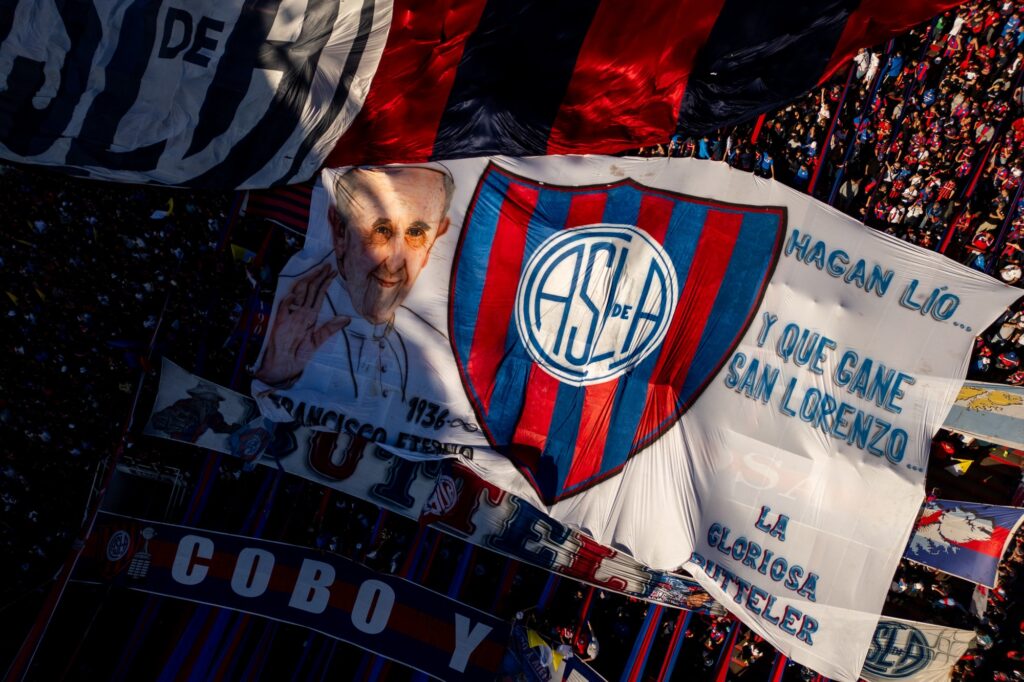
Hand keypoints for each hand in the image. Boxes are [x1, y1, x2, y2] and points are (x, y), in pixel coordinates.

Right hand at [255, 264, 348, 385]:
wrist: (284, 365)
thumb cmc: (299, 353)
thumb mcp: (317, 341)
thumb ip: (330, 329)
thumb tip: (347, 319)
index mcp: (310, 316)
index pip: (318, 295)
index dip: (325, 283)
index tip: (333, 272)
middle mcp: (300, 312)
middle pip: (310, 290)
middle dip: (318, 277)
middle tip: (328, 265)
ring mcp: (290, 316)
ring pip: (299, 295)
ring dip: (307, 283)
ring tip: (316, 271)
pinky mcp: (280, 322)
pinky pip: (283, 309)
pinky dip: (288, 301)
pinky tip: (294, 294)